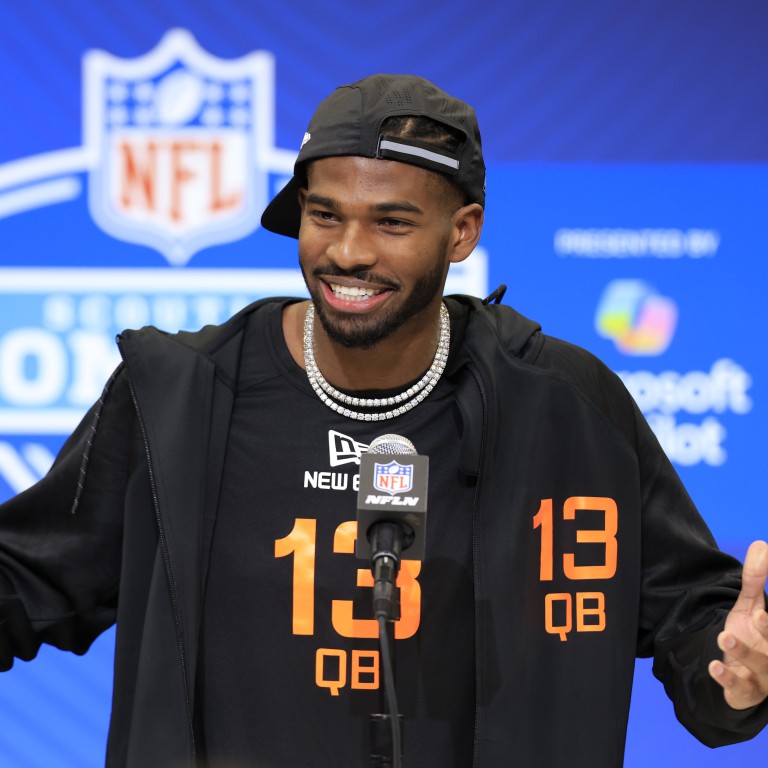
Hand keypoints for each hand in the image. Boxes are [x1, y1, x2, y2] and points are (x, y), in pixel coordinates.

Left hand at [708, 540, 767, 709]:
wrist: (739, 674)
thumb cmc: (751, 636)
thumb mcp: (750, 606)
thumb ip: (755, 578)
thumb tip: (761, 543)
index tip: (765, 612)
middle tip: (760, 616)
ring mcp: (763, 677)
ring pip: (760, 667)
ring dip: (743, 652)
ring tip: (724, 637)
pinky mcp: (745, 691)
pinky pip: (739, 688)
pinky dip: (727, 679)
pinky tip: (714, 666)